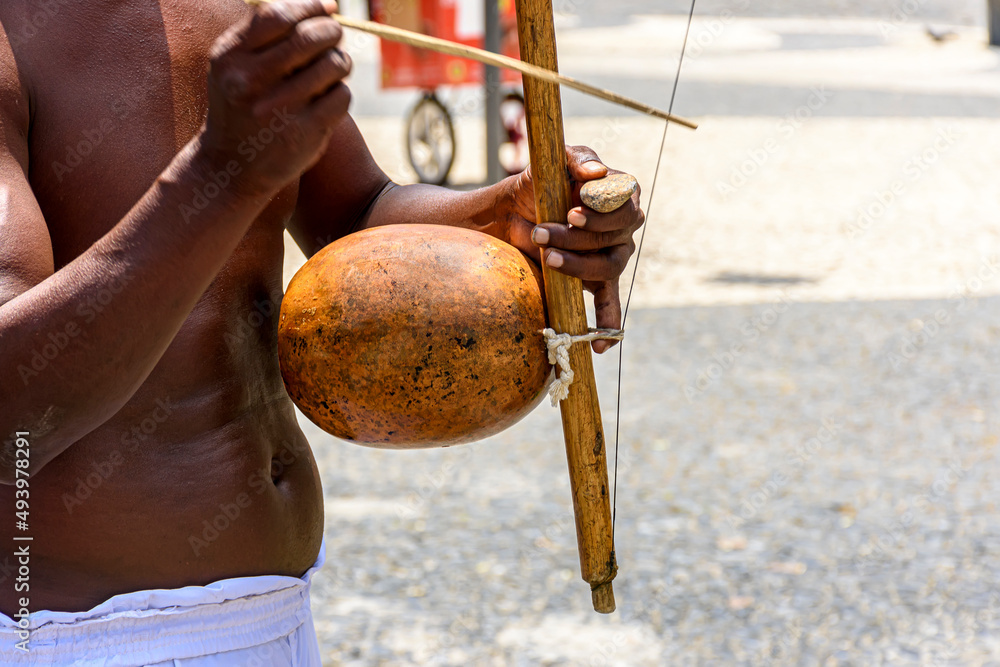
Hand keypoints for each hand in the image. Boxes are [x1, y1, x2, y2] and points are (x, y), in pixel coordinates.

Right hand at [200, 0, 350, 195]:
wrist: (231, 167)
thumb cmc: (241, 106)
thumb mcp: (235, 66)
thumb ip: (266, 35)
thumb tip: (324, 5)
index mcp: (230, 57)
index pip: (278, 15)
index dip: (309, 6)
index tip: (327, 7)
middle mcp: (251, 82)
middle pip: (310, 37)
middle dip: (331, 30)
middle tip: (334, 35)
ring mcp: (279, 109)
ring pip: (333, 64)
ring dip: (341, 60)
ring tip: (335, 66)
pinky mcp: (305, 133)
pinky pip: (341, 96)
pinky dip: (341, 92)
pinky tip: (329, 98)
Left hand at [501, 146, 644, 352]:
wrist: (509, 215)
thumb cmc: (537, 184)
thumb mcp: (553, 161)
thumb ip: (578, 159)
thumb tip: (596, 175)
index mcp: (619, 194)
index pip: (627, 203)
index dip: (602, 210)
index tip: (571, 211)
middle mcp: (622, 227)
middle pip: (616, 235)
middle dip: (578, 236)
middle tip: (543, 230)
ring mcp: (612, 256)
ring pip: (609, 266)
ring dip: (579, 265)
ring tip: (548, 259)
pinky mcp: (595, 281)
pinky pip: (610, 306)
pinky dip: (607, 325)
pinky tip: (599, 345)